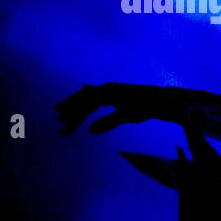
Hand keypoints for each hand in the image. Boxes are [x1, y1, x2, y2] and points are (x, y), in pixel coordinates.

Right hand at [55, 83, 169, 134]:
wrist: (162, 100)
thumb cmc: (146, 107)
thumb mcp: (127, 115)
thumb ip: (108, 122)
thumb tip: (90, 131)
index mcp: (107, 92)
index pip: (84, 102)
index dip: (72, 111)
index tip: (61, 119)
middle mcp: (106, 89)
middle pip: (84, 100)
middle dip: (71, 110)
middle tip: (58, 121)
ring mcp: (111, 92)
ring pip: (89, 101)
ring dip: (78, 110)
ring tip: (65, 119)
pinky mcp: (115, 97)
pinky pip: (96, 101)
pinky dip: (88, 108)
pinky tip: (83, 112)